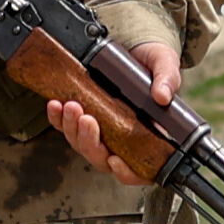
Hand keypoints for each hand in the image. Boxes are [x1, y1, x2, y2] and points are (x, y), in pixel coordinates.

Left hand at [53, 36, 178, 182]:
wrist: (138, 50)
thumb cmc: (157, 65)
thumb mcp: (166, 67)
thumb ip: (167, 81)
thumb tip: (162, 96)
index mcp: (150, 138)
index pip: (138, 171)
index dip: (125, 172)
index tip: (115, 159)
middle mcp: (124, 140)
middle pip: (102, 158)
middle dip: (90, 142)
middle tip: (87, 119)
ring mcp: (103, 131)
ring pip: (82, 144)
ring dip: (72, 129)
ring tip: (71, 106)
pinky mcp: (85, 118)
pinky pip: (67, 127)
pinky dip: (58, 119)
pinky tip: (55, 104)